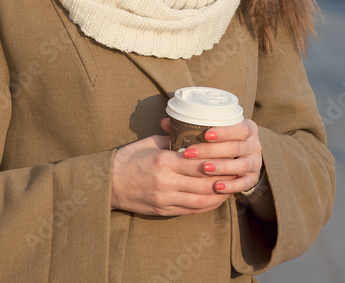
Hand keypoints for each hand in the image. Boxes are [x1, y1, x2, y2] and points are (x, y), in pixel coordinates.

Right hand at [110, 128, 232, 216]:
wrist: (107, 184)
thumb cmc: (128, 159)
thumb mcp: (150, 143)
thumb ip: (173, 140)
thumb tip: (193, 134)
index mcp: (164, 161)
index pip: (198, 162)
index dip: (218, 161)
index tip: (231, 156)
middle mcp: (166, 182)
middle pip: (203, 182)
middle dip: (223, 178)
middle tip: (237, 171)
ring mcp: (164, 199)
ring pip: (200, 200)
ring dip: (218, 195)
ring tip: (231, 186)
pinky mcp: (162, 211)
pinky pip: (190, 210)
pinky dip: (206, 206)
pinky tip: (216, 199)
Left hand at [163, 117, 263, 196]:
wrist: (244, 157)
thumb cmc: (222, 141)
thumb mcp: (214, 130)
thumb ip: (192, 126)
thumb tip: (164, 122)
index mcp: (248, 128)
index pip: (240, 128)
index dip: (224, 131)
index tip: (205, 134)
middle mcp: (254, 145)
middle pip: (237, 148)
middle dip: (213, 151)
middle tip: (191, 153)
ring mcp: (255, 163)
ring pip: (241, 165)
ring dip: (222, 168)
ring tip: (204, 169)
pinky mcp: (252, 179)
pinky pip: (244, 184)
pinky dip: (231, 185)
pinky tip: (217, 187)